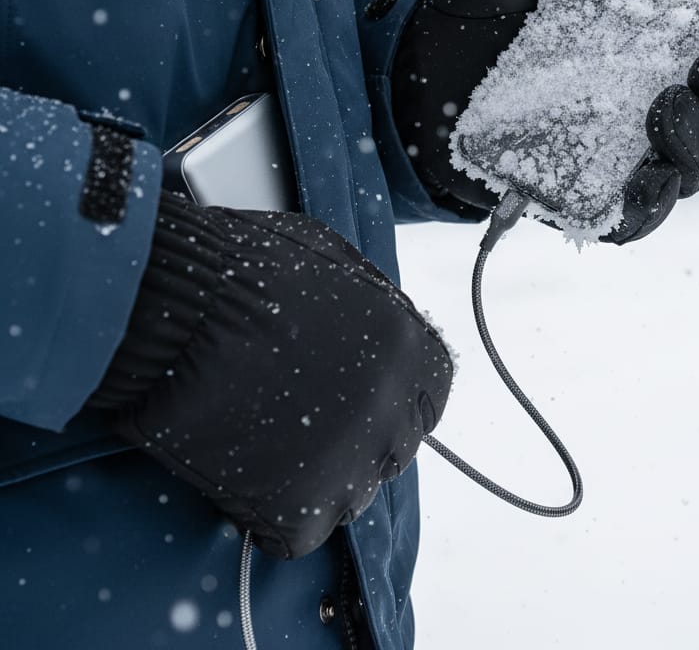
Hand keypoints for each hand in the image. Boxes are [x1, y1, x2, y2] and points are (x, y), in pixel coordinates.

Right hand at [88, 192, 451, 559]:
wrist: (175, 315)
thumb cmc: (242, 272)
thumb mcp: (332, 263)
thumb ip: (370, 305)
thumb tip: (373, 321)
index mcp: (412, 350)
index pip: (429, 396)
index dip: (390, 398)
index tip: (356, 397)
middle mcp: (395, 411)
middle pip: (393, 447)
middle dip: (355, 436)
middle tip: (301, 419)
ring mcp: (351, 466)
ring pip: (352, 495)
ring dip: (317, 477)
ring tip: (265, 442)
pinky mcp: (300, 512)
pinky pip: (299, 531)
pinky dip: (271, 513)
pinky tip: (243, 470)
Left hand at [391, 0, 698, 239]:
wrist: (415, 75)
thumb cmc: (482, 11)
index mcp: (661, 41)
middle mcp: (658, 98)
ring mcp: (628, 151)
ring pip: (695, 162)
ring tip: (670, 101)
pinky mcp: (589, 194)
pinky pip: (637, 215)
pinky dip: (650, 204)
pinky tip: (647, 176)